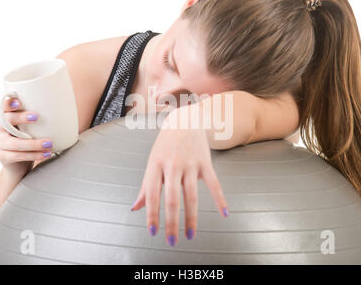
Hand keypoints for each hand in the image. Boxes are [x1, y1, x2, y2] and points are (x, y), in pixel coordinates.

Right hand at [0, 97, 52, 176]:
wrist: (19, 164)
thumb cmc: (28, 138)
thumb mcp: (31, 126)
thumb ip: (37, 117)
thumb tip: (62, 107)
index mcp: (5, 116)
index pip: (2, 107)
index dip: (8, 104)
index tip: (19, 102)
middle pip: (4, 121)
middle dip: (20, 118)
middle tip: (37, 116)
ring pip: (14, 142)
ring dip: (32, 143)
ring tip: (49, 143)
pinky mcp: (3, 157)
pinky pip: (17, 155)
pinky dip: (34, 154)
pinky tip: (46, 153)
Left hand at [130, 116, 228, 246]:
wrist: (185, 119)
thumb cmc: (166, 144)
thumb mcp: (152, 162)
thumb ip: (145, 187)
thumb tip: (135, 208)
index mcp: (155, 165)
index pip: (152, 194)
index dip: (152, 214)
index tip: (153, 231)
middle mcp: (172, 165)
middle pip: (172, 198)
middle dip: (172, 222)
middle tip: (172, 241)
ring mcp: (189, 163)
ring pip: (191, 195)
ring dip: (191, 218)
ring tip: (190, 235)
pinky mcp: (205, 162)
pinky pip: (214, 184)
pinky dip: (220, 199)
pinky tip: (224, 213)